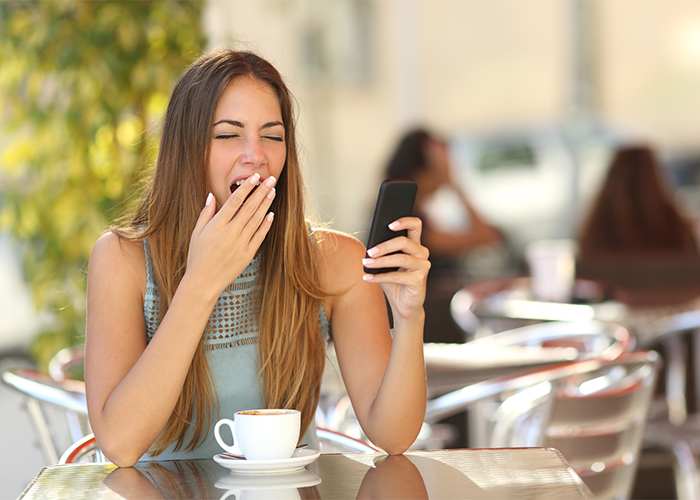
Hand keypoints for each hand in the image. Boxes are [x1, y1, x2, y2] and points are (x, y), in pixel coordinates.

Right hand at [186, 173, 276, 296]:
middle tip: (270, 179)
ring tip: (272, 191)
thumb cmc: (197, 256)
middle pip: (249, 207)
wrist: (203, 282)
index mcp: (217, 225)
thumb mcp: (196, 233)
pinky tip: (271, 214)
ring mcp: (241, 244)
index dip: (246, 188)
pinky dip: (266, 225)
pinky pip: (259, 236)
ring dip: (266, 204)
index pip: (234, 201)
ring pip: (257, 220)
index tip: (254, 177)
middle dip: (261, 191)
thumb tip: (211, 195)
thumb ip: (206, 213)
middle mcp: (231, 233)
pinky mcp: (248, 254)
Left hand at [361, 216, 429, 320]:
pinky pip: (397, 276)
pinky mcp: (419, 280)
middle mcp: (422, 253)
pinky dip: (380, 277)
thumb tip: (369, 247)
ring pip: (401, 258)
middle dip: (385, 246)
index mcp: (415, 245)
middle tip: (370, 251)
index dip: (404, 222)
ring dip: (380, 261)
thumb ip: (382, 253)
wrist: (403, 305)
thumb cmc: (394, 283)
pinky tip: (368, 278)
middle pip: (405, 241)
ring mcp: (423, 266)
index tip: (389, 225)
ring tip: (366, 264)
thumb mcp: (386, 265)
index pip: (415, 225)